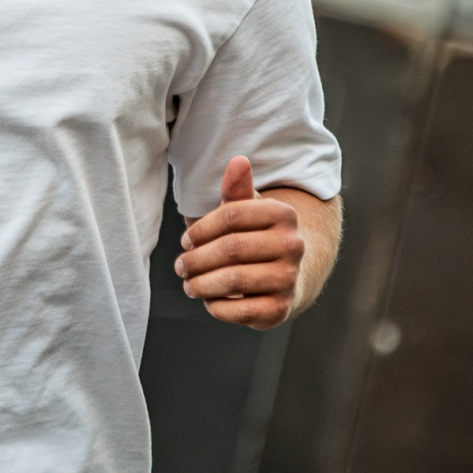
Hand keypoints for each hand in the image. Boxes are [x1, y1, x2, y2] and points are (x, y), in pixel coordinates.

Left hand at [175, 155, 303, 329]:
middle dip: (197, 259)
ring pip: (234, 281)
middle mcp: (293, 245)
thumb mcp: (245, 210)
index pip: (231, 216)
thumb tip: (238, 160)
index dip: (201, 229)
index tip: (186, 240)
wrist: (285, 275)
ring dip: (202, 284)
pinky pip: (241, 311)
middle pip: (231, 249)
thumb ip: (237, 189)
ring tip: (188, 284)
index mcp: (283, 214)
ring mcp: (289, 278)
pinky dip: (217, 307)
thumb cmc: (254, 237)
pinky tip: (208, 300)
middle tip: (180, 266)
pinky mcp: (282, 308)